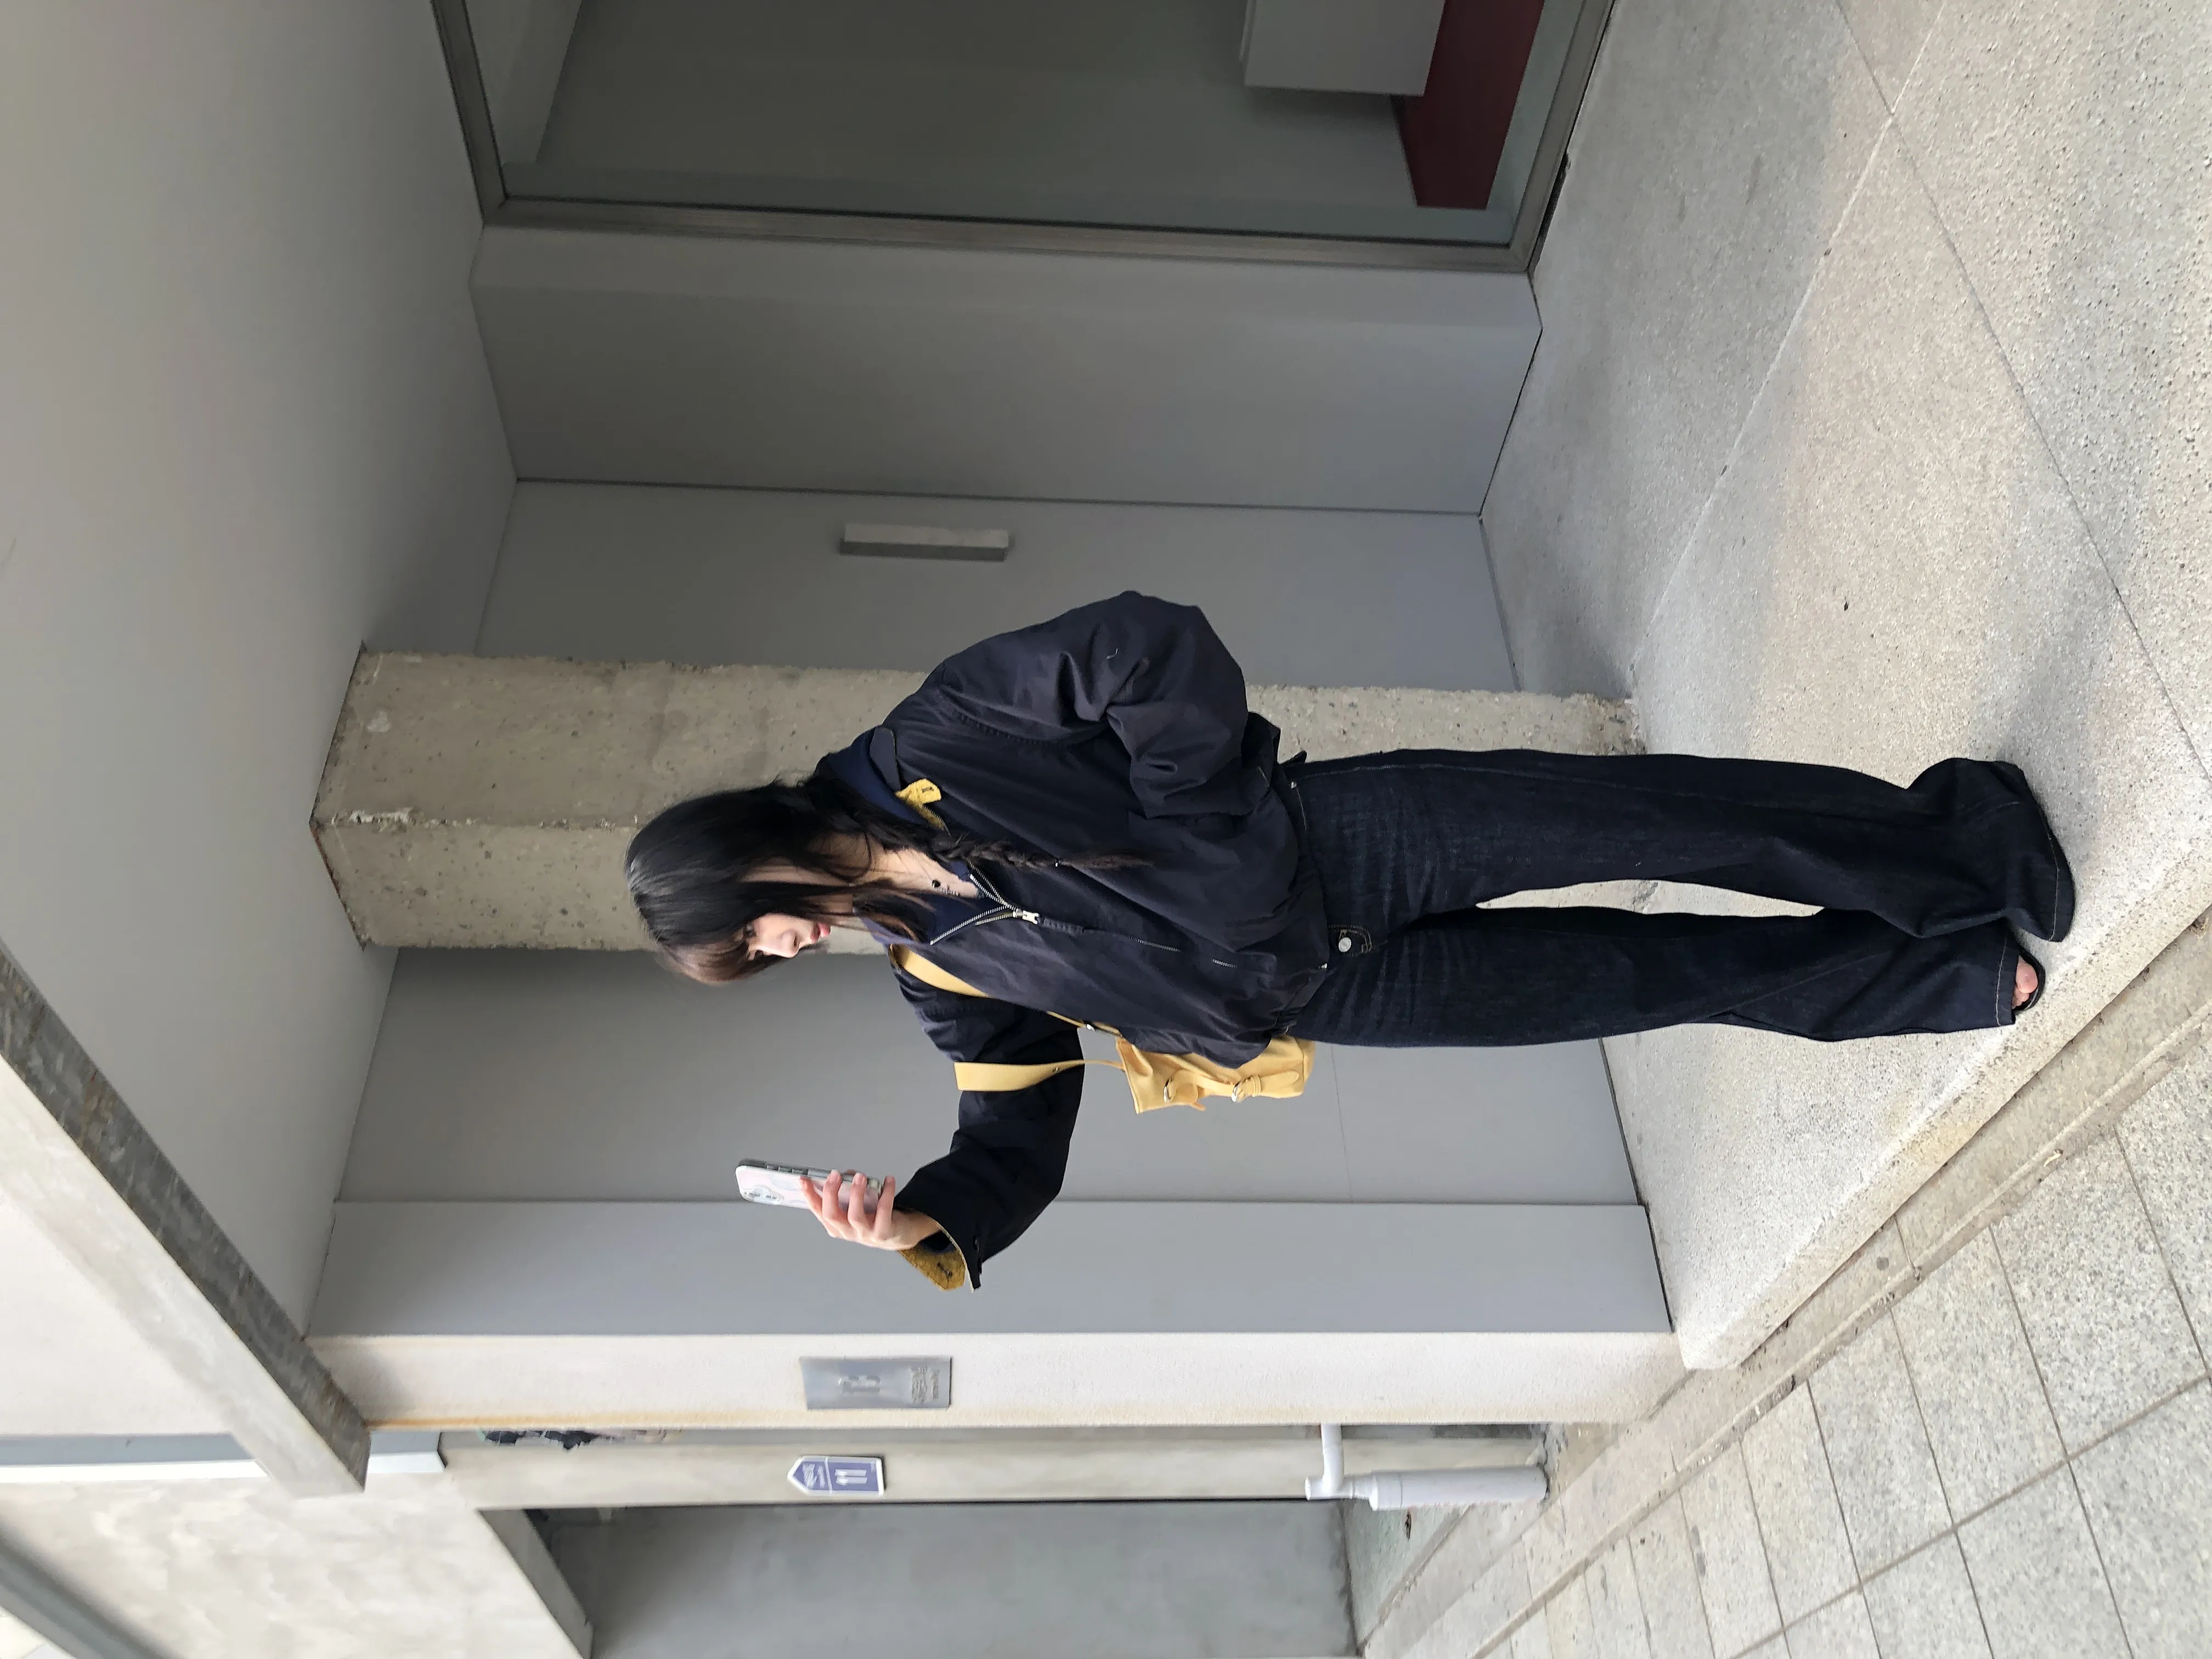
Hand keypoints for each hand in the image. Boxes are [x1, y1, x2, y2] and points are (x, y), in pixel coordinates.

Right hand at [802, 1170, 940, 1252]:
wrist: (898, 1235)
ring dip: (856, 1194)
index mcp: (837, 1226)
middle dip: (830, 1194)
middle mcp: (848, 1232)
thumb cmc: (874, 1218)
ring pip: (855, 1216)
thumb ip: (848, 1191)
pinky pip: (884, 1212)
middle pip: (832, 1216)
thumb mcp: (856, 1206)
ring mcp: (865, 1234)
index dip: (809, 1196)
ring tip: (859, 1176)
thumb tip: (847, 1174)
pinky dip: (886, 1194)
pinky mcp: (884, 1232)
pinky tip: (888, 1180)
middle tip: (834, 1175)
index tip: (804, 1180)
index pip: (819, 1211)